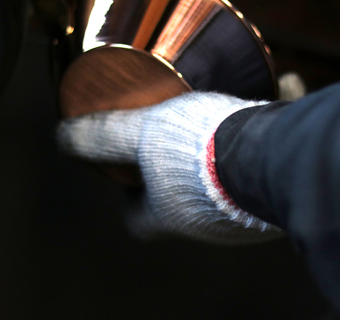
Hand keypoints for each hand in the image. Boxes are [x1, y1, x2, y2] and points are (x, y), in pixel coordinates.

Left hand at [57, 92, 281, 243]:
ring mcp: (244, 214)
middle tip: (175, 138)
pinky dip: (257, 147)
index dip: (129, 196)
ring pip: (223, 188)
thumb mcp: (143, 132)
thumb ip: (104, 136)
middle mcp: (208, 224)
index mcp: (171, 215)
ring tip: (220, 124)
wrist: (271, 154)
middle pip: (181, 204)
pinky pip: (261, 172)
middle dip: (175, 175)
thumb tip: (64, 137)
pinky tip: (263, 114)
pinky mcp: (276, 196)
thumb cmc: (201, 149)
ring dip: (218, 161)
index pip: (138, 218)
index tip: (130, 170)